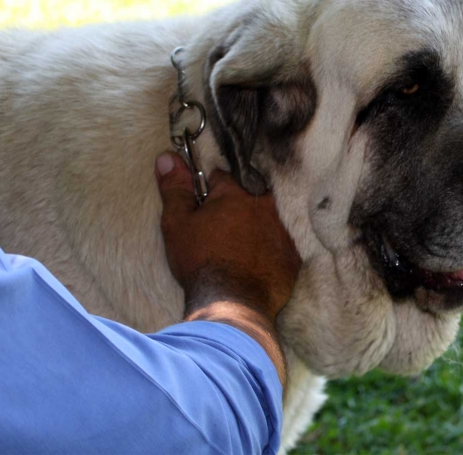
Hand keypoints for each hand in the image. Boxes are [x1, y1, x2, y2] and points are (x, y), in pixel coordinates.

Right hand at [156, 152, 300, 321]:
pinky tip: (263, 254)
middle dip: (241, 200)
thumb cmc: (201, 262)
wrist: (232, 305)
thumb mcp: (178, 224)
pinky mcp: (295, 253)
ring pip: (271, 213)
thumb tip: (167, 157)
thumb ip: (175, 189)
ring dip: (260, 219)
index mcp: (236, 192)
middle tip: (227, 221)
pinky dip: (275, 243)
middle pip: (252, 191)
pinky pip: (285, 239)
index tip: (206, 203)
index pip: (223, 177)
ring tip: (246, 237)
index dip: (212, 189)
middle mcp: (265, 203)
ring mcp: (284, 228)